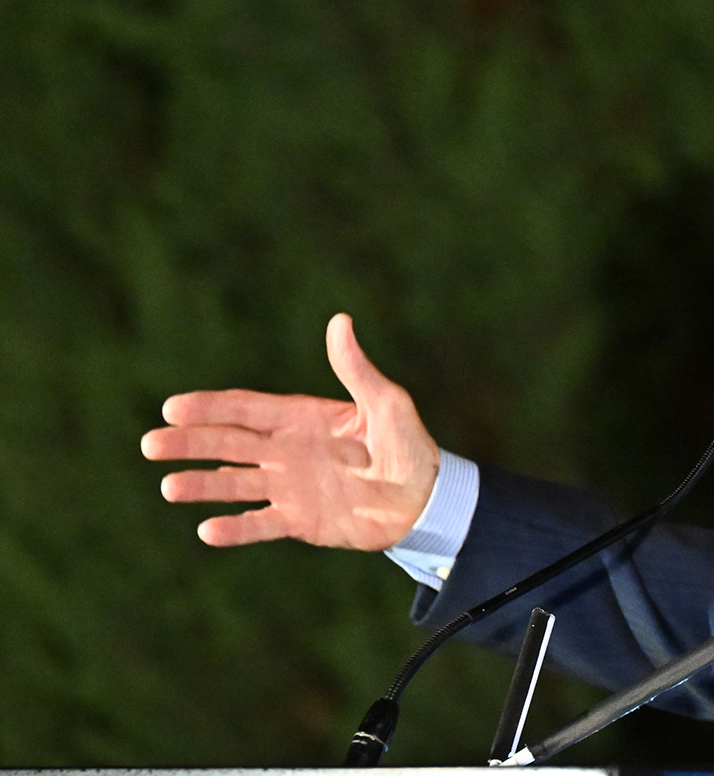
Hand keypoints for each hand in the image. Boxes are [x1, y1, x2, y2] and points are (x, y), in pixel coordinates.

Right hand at [140, 313, 439, 550]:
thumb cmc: (408, 444)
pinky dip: (235, 528)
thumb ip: (356, 369)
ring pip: (235, 484)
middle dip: (190, 443)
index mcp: (302, 418)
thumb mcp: (386, 402)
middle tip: (150, 444)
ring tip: (169, 487)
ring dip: (202, 485)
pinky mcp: (299, 521)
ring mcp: (289, 486)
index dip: (210, 407)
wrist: (424, 498)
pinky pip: (260, 524)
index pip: (246, 409)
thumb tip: (340, 321)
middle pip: (228, 444)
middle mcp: (287, 450)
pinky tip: (207, 531)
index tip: (173, 407)